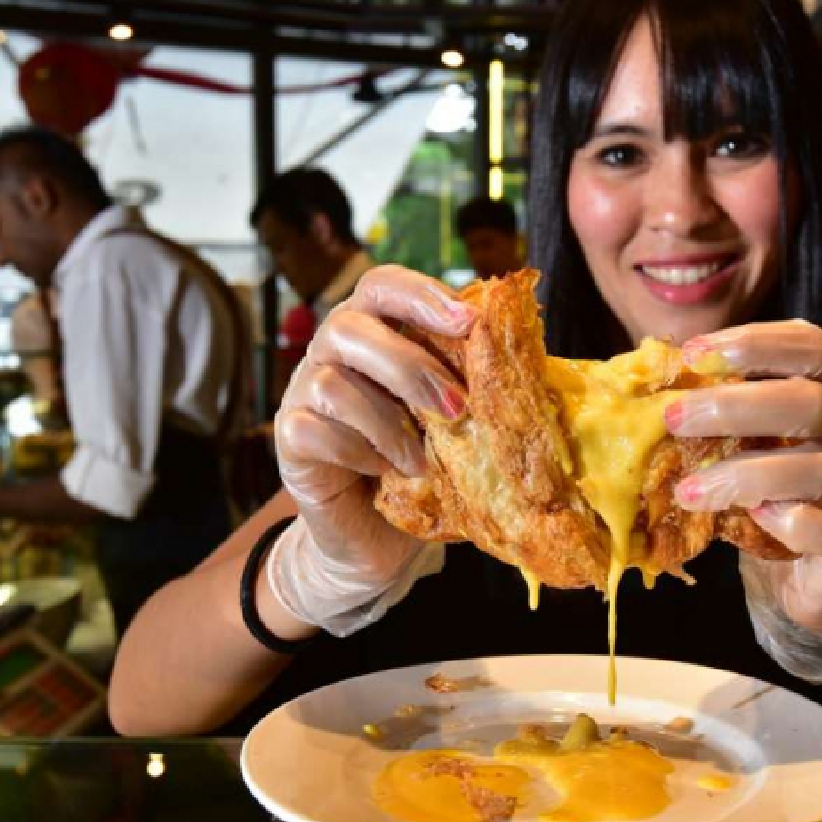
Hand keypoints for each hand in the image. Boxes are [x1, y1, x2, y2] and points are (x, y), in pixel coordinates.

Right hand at [267, 266, 472, 634]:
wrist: (375, 537)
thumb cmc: (422, 465)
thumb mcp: (452, 419)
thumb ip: (474, 385)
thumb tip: (531, 364)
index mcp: (374, 329)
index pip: (382, 285)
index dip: (422, 294)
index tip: (469, 320)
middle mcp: (331, 351)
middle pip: (348, 325)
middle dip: (409, 365)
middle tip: (456, 408)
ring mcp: (302, 392)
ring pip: (332, 382)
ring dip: (387, 422)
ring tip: (422, 458)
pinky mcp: (290, 438)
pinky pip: (313, 429)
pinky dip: (357, 451)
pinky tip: (384, 471)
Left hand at [666, 320, 821, 681]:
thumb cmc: (786, 498)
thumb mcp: (763, 448)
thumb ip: (732, 422)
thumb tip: (658, 396)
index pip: (814, 348)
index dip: (756, 343)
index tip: (692, 354)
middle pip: (811, 403)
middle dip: (735, 407)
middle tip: (674, 419)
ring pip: (819, 469)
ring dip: (745, 475)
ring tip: (688, 491)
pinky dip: (789, 522)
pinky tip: (754, 519)